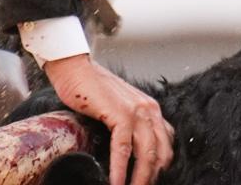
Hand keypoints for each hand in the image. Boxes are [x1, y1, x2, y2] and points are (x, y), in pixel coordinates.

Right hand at [42, 53, 173, 184]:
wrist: (74, 68)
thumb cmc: (91, 89)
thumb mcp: (119, 108)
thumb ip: (130, 125)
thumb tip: (128, 154)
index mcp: (151, 110)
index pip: (166, 145)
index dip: (161, 168)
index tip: (150, 182)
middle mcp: (149, 110)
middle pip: (161, 154)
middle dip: (152, 178)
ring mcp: (136, 112)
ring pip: (146, 155)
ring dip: (140, 179)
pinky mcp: (120, 114)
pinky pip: (123, 149)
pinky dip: (119, 169)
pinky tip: (115, 182)